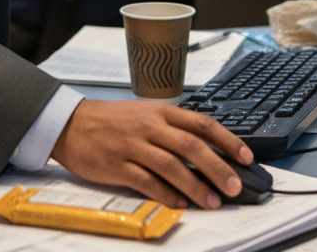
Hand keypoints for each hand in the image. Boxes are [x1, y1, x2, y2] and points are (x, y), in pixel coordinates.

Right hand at [50, 100, 253, 209]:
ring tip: (213, 202)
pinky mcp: (117, 165)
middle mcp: (149, 126)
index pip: (200, 123)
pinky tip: (180, 204)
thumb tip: (204, 152)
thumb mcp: (143, 115)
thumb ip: (171, 130)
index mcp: (159, 111)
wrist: (71, 123)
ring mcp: (132, 145)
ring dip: (196, 186)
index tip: (245, 157)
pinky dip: (166, 194)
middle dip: (217, 167)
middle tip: (235, 186)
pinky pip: (146, 181)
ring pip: (171, 166)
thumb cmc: (111, 120)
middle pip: (191, 146)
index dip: (226, 140)